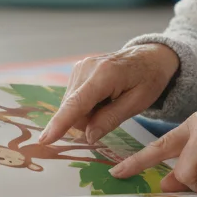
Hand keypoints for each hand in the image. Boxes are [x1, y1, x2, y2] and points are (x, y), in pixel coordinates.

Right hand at [39, 44, 179, 144]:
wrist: (150, 56)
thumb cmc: (149, 79)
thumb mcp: (138, 103)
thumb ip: (111, 119)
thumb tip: (88, 137)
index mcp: (104, 74)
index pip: (77, 103)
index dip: (60, 123)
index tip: (45, 140)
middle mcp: (86, 68)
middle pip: (72, 109)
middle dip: (87, 121)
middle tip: (113, 113)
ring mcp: (79, 67)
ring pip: (71, 106)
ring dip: (87, 113)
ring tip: (110, 102)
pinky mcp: (77, 70)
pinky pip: (74, 98)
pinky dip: (86, 105)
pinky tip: (103, 98)